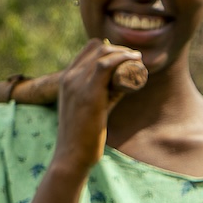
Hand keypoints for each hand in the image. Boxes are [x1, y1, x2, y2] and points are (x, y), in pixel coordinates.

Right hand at [50, 38, 148, 167]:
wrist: (71, 155)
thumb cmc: (82, 136)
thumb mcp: (89, 108)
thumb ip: (103, 95)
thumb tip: (124, 84)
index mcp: (65, 80)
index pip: (88, 50)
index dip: (109, 50)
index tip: (125, 58)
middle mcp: (68, 77)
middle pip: (98, 47)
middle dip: (119, 50)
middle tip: (135, 60)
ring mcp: (76, 84)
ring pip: (103, 53)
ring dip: (123, 53)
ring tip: (137, 61)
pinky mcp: (88, 93)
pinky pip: (106, 65)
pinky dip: (122, 59)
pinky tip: (135, 62)